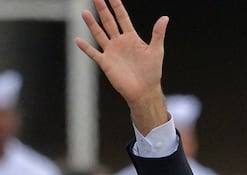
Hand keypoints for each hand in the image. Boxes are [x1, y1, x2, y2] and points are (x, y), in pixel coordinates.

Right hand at [75, 0, 168, 132]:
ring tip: (85, 12)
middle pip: (109, 22)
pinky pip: (93, 53)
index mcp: (132, 38)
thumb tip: (165, 17)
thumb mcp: (157, 50)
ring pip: (99, 34)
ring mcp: (111, 52)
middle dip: (102, 9)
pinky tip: (78, 40)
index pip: (123, 18)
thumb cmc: (152, 72)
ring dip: (92, 24)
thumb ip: (158, 33)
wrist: (145, 91)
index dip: (117, 6)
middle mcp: (120, 43)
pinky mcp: (106, 63)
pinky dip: (86, 47)